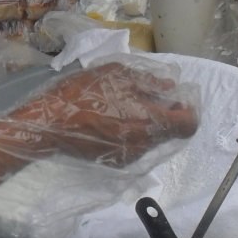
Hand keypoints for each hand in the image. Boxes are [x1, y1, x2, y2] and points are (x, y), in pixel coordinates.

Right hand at [13, 62, 197, 166]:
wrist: (49, 125)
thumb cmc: (82, 95)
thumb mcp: (114, 75)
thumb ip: (146, 81)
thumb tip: (169, 87)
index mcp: (148, 121)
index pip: (188, 124)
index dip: (188, 109)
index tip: (177, 99)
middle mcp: (144, 144)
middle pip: (171, 132)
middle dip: (167, 114)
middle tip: (150, 97)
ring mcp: (130, 156)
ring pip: (153, 140)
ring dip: (149, 123)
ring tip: (126, 106)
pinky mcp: (116, 162)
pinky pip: (136, 146)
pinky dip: (133, 133)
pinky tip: (114, 120)